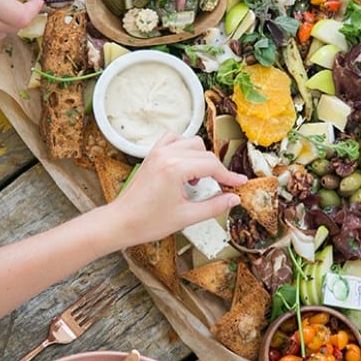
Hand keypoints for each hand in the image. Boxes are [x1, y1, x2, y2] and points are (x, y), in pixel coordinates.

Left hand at [107, 133, 246, 247]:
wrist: (121, 222)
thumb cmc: (148, 221)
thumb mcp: (186, 217)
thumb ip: (214, 206)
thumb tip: (233, 199)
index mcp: (175, 168)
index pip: (212, 166)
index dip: (229, 176)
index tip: (239, 183)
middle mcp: (167, 155)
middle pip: (204, 154)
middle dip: (216, 170)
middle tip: (221, 187)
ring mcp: (158, 152)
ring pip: (191, 143)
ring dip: (201, 158)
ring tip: (197, 180)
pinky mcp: (152, 154)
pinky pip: (173, 139)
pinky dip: (184, 147)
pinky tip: (186, 164)